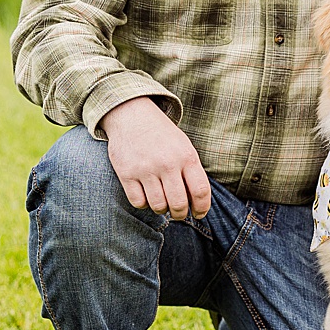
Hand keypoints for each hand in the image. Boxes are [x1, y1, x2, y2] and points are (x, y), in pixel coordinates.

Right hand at [100, 97, 212, 219]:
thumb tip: (196, 202)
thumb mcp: (183, 146)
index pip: (200, 191)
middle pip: (179, 203)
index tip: (198, 214)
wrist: (132, 115)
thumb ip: (191, 171)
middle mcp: (167, 163)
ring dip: (162, 209)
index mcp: (186, 156)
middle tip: (178, 213)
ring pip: (158, 206)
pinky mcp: (126, 173)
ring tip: (162, 202)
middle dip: (180, 214)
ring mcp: (146, 169)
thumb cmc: (162, 135)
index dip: (202, 208)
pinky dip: (144, 204)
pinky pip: (138, 202)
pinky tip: (146, 195)